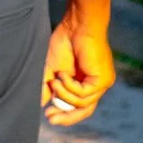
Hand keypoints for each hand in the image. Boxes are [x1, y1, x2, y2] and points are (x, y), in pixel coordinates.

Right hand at [43, 4, 115, 128]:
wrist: (77, 25)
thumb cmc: (65, 42)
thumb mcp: (52, 70)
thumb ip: (47, 87)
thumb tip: (39, 104)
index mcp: (85, 83)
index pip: (78, 106)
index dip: (64, 114)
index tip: (47, 115)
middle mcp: (96, 85)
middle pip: (84, 110)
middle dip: (66, 116)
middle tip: (50, 117)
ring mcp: (102, 83)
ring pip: (82, 104)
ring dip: (64, 95)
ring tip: (54, 81)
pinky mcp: (103, 80)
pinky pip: (84, 94)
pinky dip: (70, 87)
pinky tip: (62, 75)